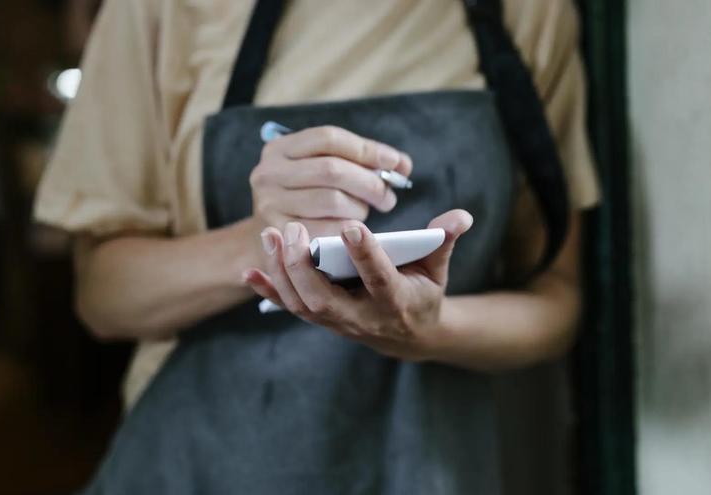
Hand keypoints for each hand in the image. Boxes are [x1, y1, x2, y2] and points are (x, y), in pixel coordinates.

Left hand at [243, 210, 472, 360]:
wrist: (408, 336)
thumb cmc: (422, 292)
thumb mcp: (437, 270)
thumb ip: (444, 242)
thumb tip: (461, 215)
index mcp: (395, 300)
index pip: (379, 277)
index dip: (366, 254)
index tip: (350, 225)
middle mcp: (362, 316)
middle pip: (325, 298)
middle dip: (305, 266)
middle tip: (294, 229)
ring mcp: (337, 321)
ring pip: (303, 303)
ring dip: (282, 272)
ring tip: (271, 234)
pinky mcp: (320, 319)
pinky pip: (290, 307)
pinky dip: (268, 290)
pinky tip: (248, 270)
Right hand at [249, 126, 412, 239]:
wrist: (272, 245)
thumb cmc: (306, 204)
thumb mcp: (321, 175)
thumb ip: (359, 163)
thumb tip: (401, 164)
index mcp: (279, 149)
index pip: (329, 138)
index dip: (367, 149)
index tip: (395, 163)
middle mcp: (268, 173)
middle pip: (332, 169)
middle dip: (369, 182)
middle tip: (388, 197)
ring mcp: (269, 204)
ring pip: (333, 200)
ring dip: (359, 208)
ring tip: (365, 215)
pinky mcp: (279, 235)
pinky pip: (327, 230)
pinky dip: (348, 230)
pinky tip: (354, 233)